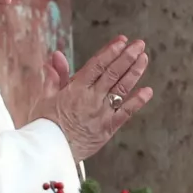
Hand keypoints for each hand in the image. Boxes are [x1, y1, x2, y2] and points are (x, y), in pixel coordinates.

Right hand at [30, 35, 152, 160]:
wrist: (49, 152)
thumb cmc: (44, 125)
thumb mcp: (45, 97)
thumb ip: (55, 76)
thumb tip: (56, 55)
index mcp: (75, 89)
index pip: (97, 65)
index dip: (110, 51)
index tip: (121, 40)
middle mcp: (91, 98)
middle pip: (113, 73)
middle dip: (127, 57)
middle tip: (139, 44)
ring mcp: (101, 113)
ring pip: (121, 89)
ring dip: (134, 73)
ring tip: (144, 59)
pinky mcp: (108, 129)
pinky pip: (126, 113)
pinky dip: (138, 102)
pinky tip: (147, 91)